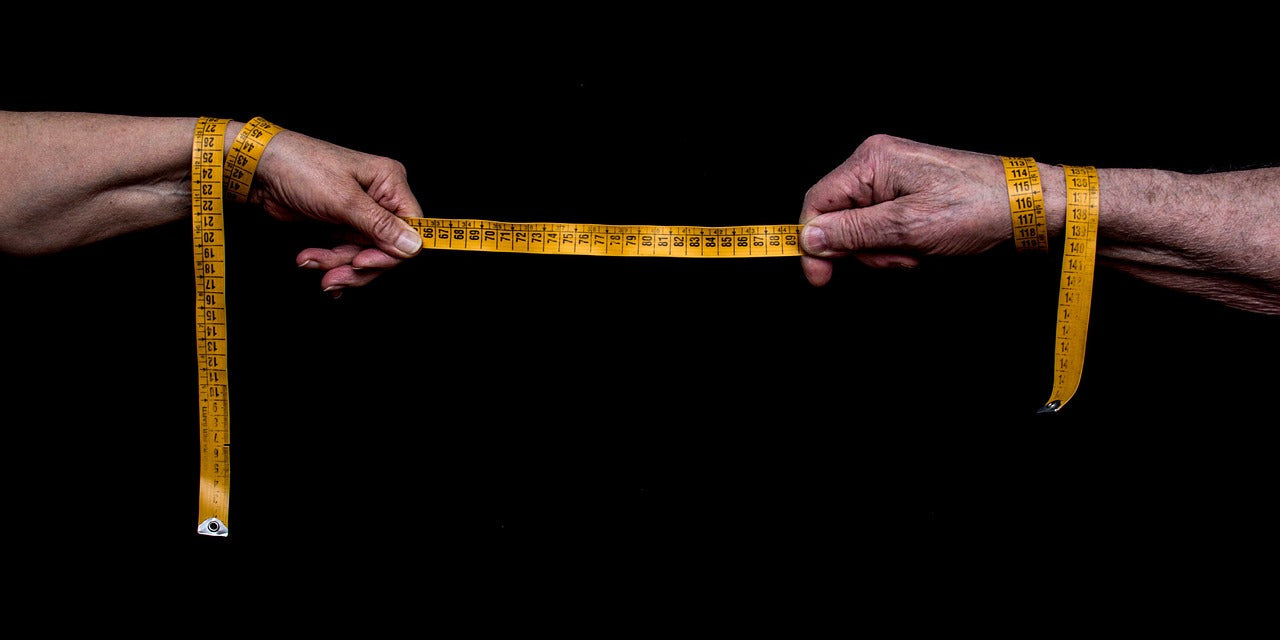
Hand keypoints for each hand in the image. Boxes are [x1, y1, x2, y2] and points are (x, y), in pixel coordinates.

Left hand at [250, 129, 423, 294]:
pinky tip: (311, 260)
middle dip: (358, 265)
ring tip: (312, 262)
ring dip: (338, 265)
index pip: (411, 228)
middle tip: (334, 275)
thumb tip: (414, 245)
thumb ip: (380, 225)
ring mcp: (360, 214)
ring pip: (365, 255)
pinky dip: (330, 262)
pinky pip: (347, 254)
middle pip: (387, 248)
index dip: (391, 253)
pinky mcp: (342, 225)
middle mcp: (379, 198)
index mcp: (389, 182)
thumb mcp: (342, 199)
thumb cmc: (300, 168)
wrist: (259, 169)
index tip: (362, 263)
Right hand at [799, 134, 1013, 285]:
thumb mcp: (908, 227)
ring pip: (862, 230)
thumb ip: (853, 232)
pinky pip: (884, 228)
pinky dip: (899, 246)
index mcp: (872, 161)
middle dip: (864, 249)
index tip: (820, 277)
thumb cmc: (978, 208)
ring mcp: (894, 180)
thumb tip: (810, 237)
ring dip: (885, 252)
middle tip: (900, 256)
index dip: (814, 243)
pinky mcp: (909, 195)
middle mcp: (879, 165)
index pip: (818, 203)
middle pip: (839, 219)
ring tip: (919, 251)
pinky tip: (924, 248)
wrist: (1029, 208)